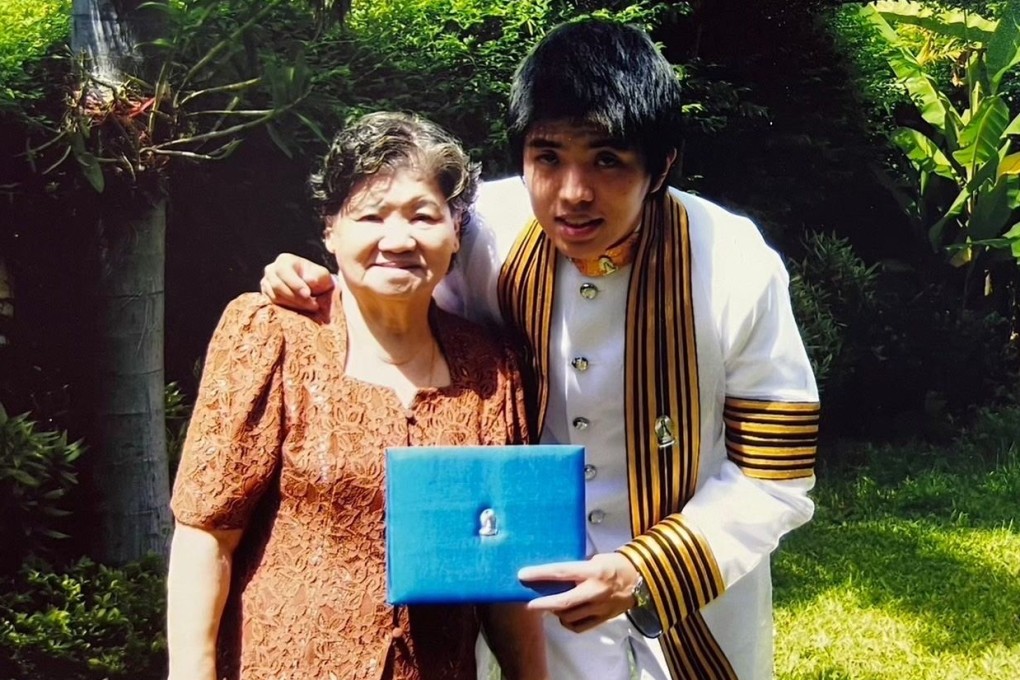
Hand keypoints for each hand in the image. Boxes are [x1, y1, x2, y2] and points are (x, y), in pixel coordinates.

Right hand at [259, 253, 333, 311]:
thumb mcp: (322, 275)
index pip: (285, 272)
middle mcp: (271, 270)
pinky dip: (287, 309)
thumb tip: (309, 281)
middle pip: (278, 286)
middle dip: (296, 297)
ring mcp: (266, 283)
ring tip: (311, 307)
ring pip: (275, 297)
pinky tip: (301, 310)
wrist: (313, 288)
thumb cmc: (317, 279)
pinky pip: (273, 305)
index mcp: (284, 260)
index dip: (295, 284)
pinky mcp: (266, 296)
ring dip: (294, 305)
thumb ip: (317, 276)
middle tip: (313, 305)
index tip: (308, 294)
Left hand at [518, 553, 638, 633]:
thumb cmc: (616, 564)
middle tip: (529, 604)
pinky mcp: (603, 618)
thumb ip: (578, 568)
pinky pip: (579, 626)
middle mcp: (595, 591)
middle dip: (543, 603)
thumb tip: (556, 575)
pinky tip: (565, 616)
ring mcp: (600, 607)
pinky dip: (568, 622)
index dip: (541, 574)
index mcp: (592, 571)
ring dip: (556, 612)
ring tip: (550, 605)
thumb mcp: (596, 559)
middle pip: (563, 601)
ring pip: (569, 616)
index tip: (523, 574)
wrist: (642, 579)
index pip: (561, 572)